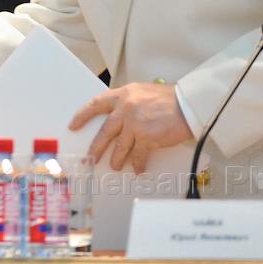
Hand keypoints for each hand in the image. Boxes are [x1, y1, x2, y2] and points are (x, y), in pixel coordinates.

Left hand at [69, 82, 192, 172]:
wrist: (188, 104)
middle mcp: (125, 107)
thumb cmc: (170, 99)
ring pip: (119, 146)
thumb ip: (129, 103)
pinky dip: (138, 164)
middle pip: (105, 130)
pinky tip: (138, 170)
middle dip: (96, 146)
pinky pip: (138, 155)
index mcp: (123, 94)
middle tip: (90, 156)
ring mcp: (134, 123)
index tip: (73, 125)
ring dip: (116, 158)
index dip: (83, 115)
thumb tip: (119, 120)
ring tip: (114, 166)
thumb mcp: (143, 93)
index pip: (96, 104)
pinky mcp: (146, 137)